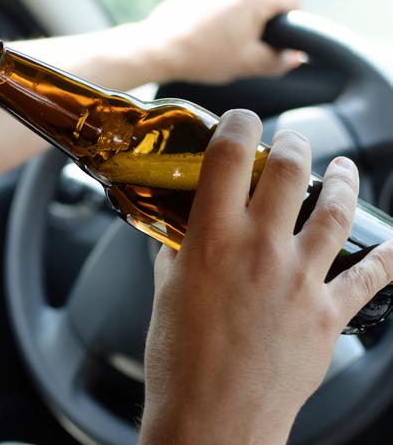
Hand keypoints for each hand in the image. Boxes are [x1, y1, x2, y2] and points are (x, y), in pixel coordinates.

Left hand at [136, 0, 303, 83]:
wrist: (158, 50)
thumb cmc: (202, 57)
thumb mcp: (246, 66)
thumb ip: (278, 62)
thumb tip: (293, 57)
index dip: (292, 17)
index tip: (277, 35)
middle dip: (259, 21)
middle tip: (242, 47)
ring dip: (235, 17)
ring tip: (217, 43)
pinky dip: (213, 14)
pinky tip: (201, 35)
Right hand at [140, 110, 392, 443]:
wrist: (213, 419)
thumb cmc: (180, 361)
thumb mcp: (166, 293)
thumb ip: (175, 253)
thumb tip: (178, 231)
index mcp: (212, 240)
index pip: (231, 155)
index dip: (239, 124)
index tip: (240, 121)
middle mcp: (260, 249)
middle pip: (291, 170)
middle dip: (295, 144)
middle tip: (292, 143)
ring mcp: (300, 279)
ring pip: (336, 209)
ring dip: (343, 180)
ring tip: (344, 169)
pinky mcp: (327, 313)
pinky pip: (370, 275)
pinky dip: (384, 256)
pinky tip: (388, 243)